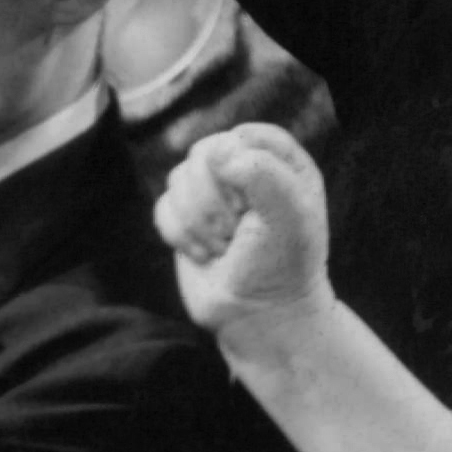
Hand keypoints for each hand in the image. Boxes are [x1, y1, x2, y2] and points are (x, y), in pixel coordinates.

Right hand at [154, 120, 335, 368]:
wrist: (257, 316)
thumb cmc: (283, 266)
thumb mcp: (289, 218)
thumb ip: (262, 174)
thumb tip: (216, 149)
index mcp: (283, 165)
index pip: (247, 135)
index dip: (239, 163)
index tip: (251, 199)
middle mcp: (246, 173)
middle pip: (204, 153)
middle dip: (215, 199)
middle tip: (238, 230)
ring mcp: (212, 196)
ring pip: (177, 180)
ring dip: (199, 222)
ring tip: (224, 247)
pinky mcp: (184, 219)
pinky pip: (162, 208)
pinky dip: (180, 236)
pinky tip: (206, 255)